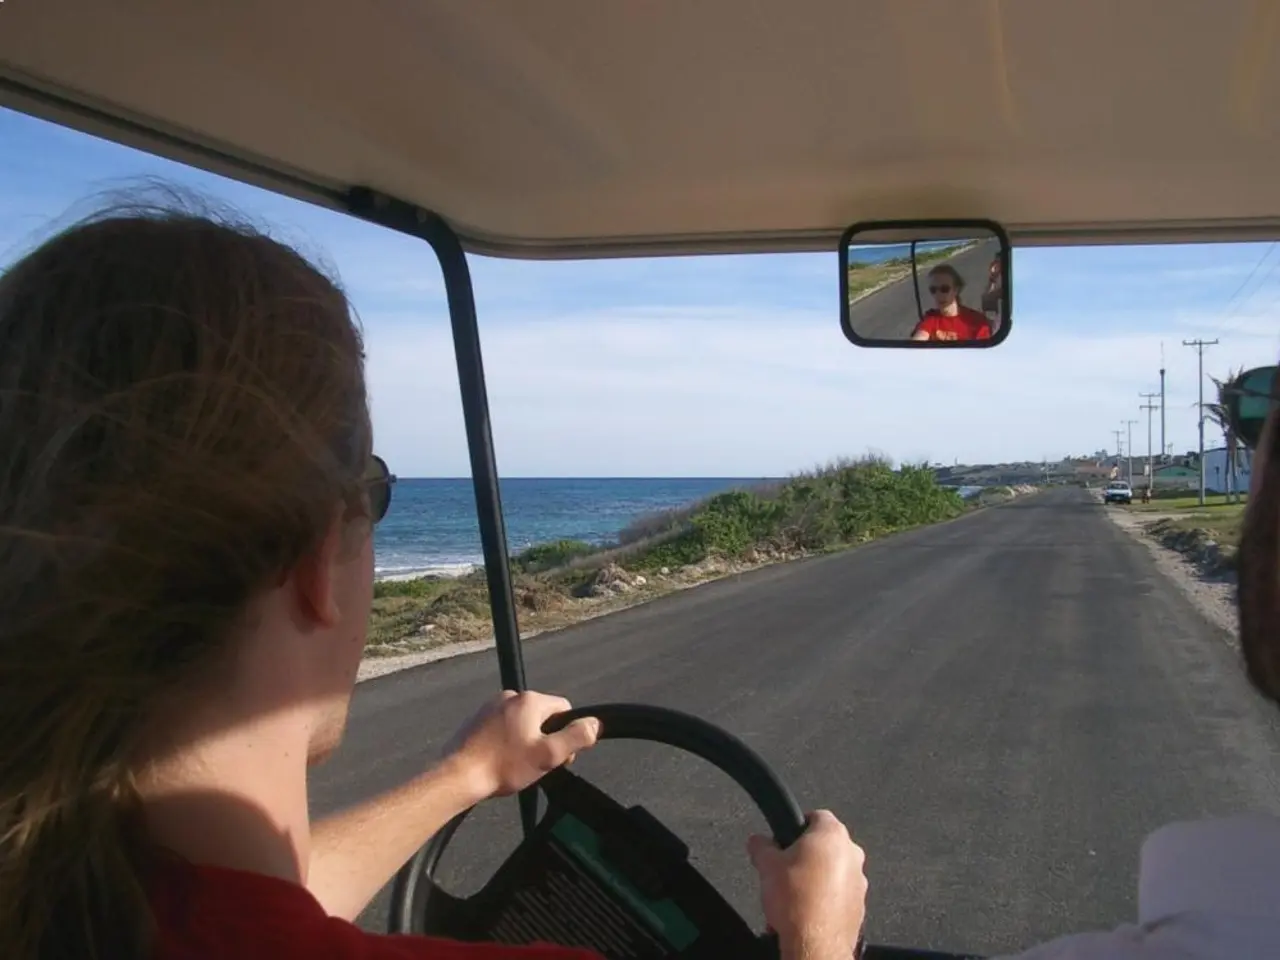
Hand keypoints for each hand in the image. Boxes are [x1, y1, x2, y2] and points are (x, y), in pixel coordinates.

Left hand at [444, 690, 600, 800]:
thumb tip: (595, 724)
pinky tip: (499, 761)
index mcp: (530, 701)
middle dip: (544, 738)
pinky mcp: (476, 719)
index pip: (564, 709)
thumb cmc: (503, 766)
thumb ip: (576, 737)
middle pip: (542, 716)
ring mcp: (490, 706)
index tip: (558, 758)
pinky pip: (501, 726)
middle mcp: (509, 696)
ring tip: (515, 765)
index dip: (567, 734)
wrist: (458, 776)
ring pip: (521, 722)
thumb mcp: (548, 755)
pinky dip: (505, 741)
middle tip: (536, 765)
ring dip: (524, 741)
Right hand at [748, 810, 866, 959]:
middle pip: (824, 845)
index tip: (784, 839)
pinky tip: (804, 911)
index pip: (815, 815)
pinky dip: (824, 899)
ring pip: (833, 871)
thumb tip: (757, 842)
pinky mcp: (859, 905)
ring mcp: (859, 881)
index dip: (796, 826)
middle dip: (805, 855)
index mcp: (832, 834)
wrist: (815, 943)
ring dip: (815, 878)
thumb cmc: (797, 902)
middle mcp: (851, 854)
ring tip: (792, 895)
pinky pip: (839, 894)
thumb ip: (761, 846)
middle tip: (784, 869)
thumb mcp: (766, 865)